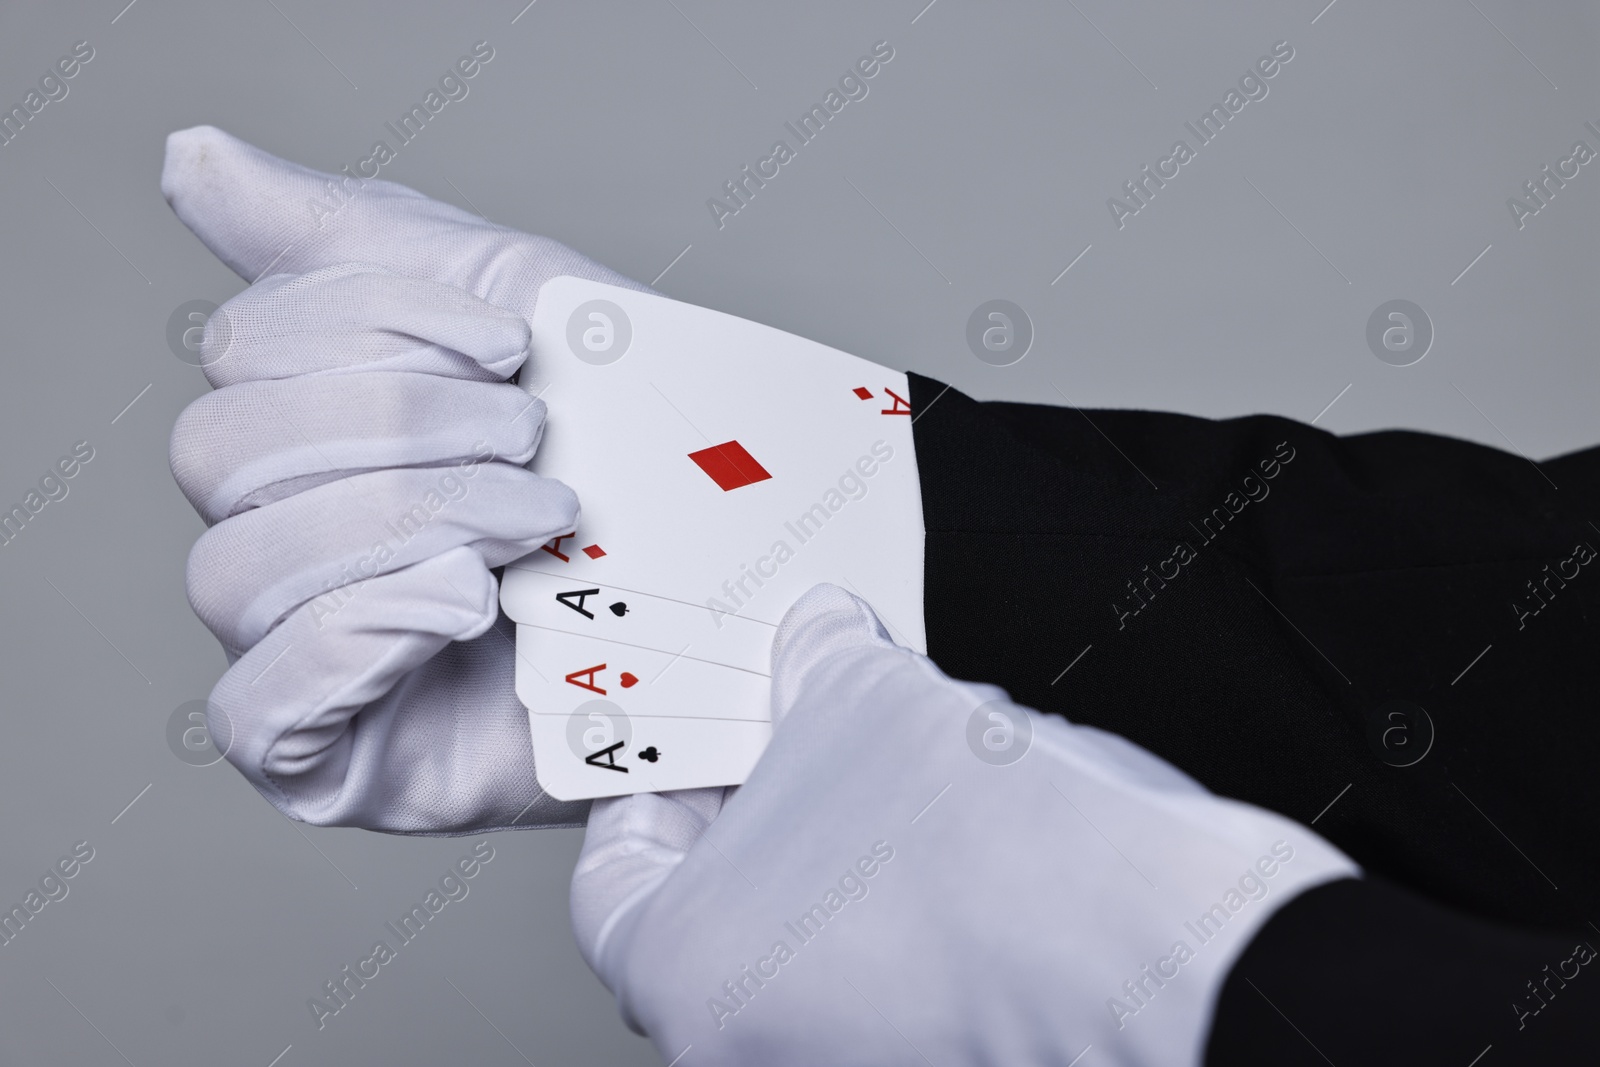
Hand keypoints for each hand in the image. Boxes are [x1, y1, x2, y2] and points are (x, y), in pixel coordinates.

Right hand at [164, 125, 645, 832]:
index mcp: (314, 428)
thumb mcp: (510, 306)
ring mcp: (304, 657)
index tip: (517, 345)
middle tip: (534, 442)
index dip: (372, 324)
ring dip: (401, 520)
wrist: (752, 595)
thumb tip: (189, 159)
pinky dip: (354, 637)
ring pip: (233, 571)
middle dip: (397, 424)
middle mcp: (286, 538)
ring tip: (536, 523)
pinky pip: (254, 712)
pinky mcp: (340, 765)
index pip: (242, 354)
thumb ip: (349, 238)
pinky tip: (466, 602)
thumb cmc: (635, 455)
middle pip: (219, 453)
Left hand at [571, 585, 1358, 1065]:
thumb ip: (816, 662)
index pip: (609, 885)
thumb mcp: (871, 703)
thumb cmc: (998, 855)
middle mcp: (754, 1049)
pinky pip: (886, 966)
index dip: (643, 789)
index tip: (678, 742)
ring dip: (834, 842)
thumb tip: (819, 638)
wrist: (1173, 951)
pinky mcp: (940, 1052)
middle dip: (755, 802)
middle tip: (790, 722)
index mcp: (693, 979)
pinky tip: (959, 816)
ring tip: (892, 753)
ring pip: (807, 935)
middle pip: (714, 910)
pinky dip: (899, 893)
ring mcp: (851, 1063)